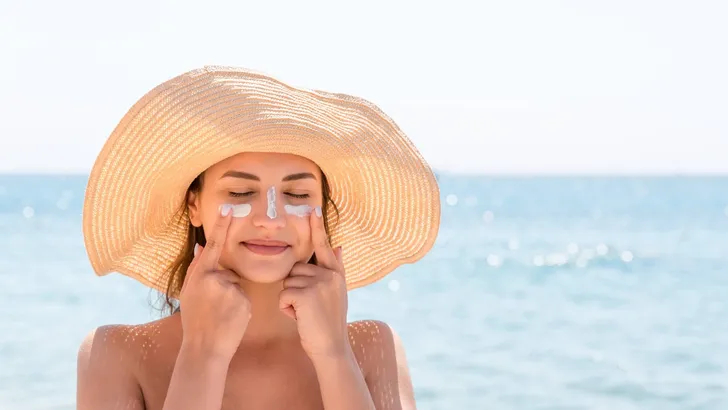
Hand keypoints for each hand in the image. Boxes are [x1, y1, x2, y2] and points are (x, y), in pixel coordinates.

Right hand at [178, 205, 251, 359]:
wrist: (204, 347)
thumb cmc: (195, 320)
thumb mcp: (189, 292)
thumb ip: (197, 268)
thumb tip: (202, 245)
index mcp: (200, 274)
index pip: (213, 244)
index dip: (222, 225)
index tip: (230, 207)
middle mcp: (215, 278)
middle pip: (228, 273)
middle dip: (224, 287)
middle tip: (212, 308)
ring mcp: (230, 289)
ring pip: (237, 286)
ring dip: (232, 298)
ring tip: (220, 315)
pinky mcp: (244, 300)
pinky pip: (245, 298)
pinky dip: (240, 307)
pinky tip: (230, 319)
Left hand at [279, 206, 349, 358]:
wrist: (331, 347)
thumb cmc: (329, 322)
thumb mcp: (337, 292)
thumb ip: (336, 268)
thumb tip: (338, 245)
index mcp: (335, 272)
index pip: (323, 245)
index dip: (317, 227)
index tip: (312, 207)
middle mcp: (329, 274)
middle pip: (295, 269)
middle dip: (295, 288)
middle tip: (308, 307)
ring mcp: (318, 283)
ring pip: (287, 283)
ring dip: (290, 300)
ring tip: (305, 313)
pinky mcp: (306, 294)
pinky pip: (283, 295)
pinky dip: (286, 309)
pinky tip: (299, 317)